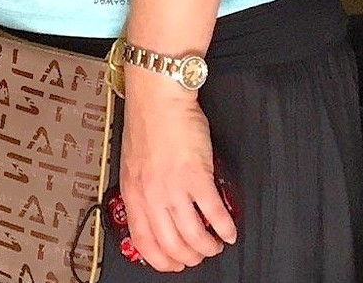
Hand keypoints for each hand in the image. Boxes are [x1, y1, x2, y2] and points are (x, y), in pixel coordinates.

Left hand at [118, 70, 236, 270]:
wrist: (158, 98)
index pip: (144, 243)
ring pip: (195, 237)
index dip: (163, 261)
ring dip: (209, 247)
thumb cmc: (148, 126)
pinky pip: (215, 215)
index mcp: (133, 193)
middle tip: (201, 253)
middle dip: (191, 257)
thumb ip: (142, 192)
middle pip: (172, 246)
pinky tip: (229, 229)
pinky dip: (226, 228)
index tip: (176, 264)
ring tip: (216, 242)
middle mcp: (150, 194)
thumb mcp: (134, 165)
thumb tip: (155, 217)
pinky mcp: (196, 177)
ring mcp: (173, 187)